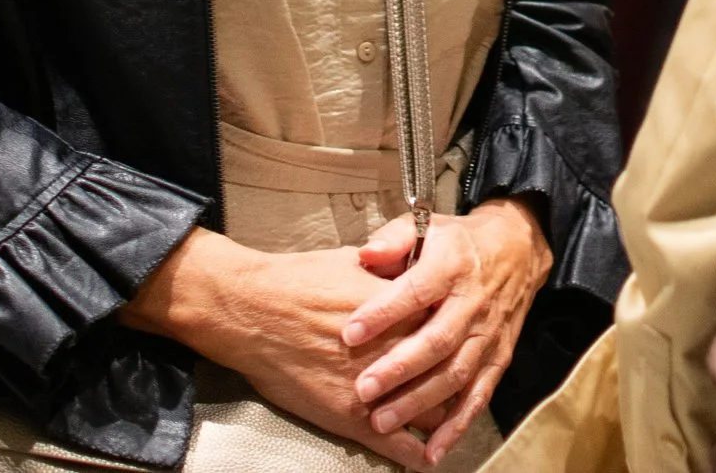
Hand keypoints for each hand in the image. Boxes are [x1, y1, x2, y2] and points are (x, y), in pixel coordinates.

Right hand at [120, 229, 436, 468]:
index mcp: (402, 310)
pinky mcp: (351, 417)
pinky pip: (396, 445)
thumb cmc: (298, 281)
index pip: (449, 328)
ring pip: (430, 412)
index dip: (459, 335)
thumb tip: (411, 270)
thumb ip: (391, 272)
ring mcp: (374, 389)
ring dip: (441, 417)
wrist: (252, 311)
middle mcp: (395, 352)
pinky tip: (427, 458)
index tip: (464, 337)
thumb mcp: (355, 262)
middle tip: (461, 379)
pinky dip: (416, 454)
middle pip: (448, 373)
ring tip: (448, 417)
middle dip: (457, 379)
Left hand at [342, 201, 551, 461]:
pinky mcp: (499, 359)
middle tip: (363, 390)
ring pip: (456, 374)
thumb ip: (393, 239)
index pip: (416, 291)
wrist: (517, 249)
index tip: (349, 333)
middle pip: (437, 340)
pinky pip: (479, 396)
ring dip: (420, 402)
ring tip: (381, 422)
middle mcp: (473, 303)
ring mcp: (488, 334)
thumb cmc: (456, 242)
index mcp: (452, 266)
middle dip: (399, 368)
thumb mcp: (425, 226)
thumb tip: (365, 255)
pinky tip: (431, 451)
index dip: (383, 313)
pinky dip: (456, 426)